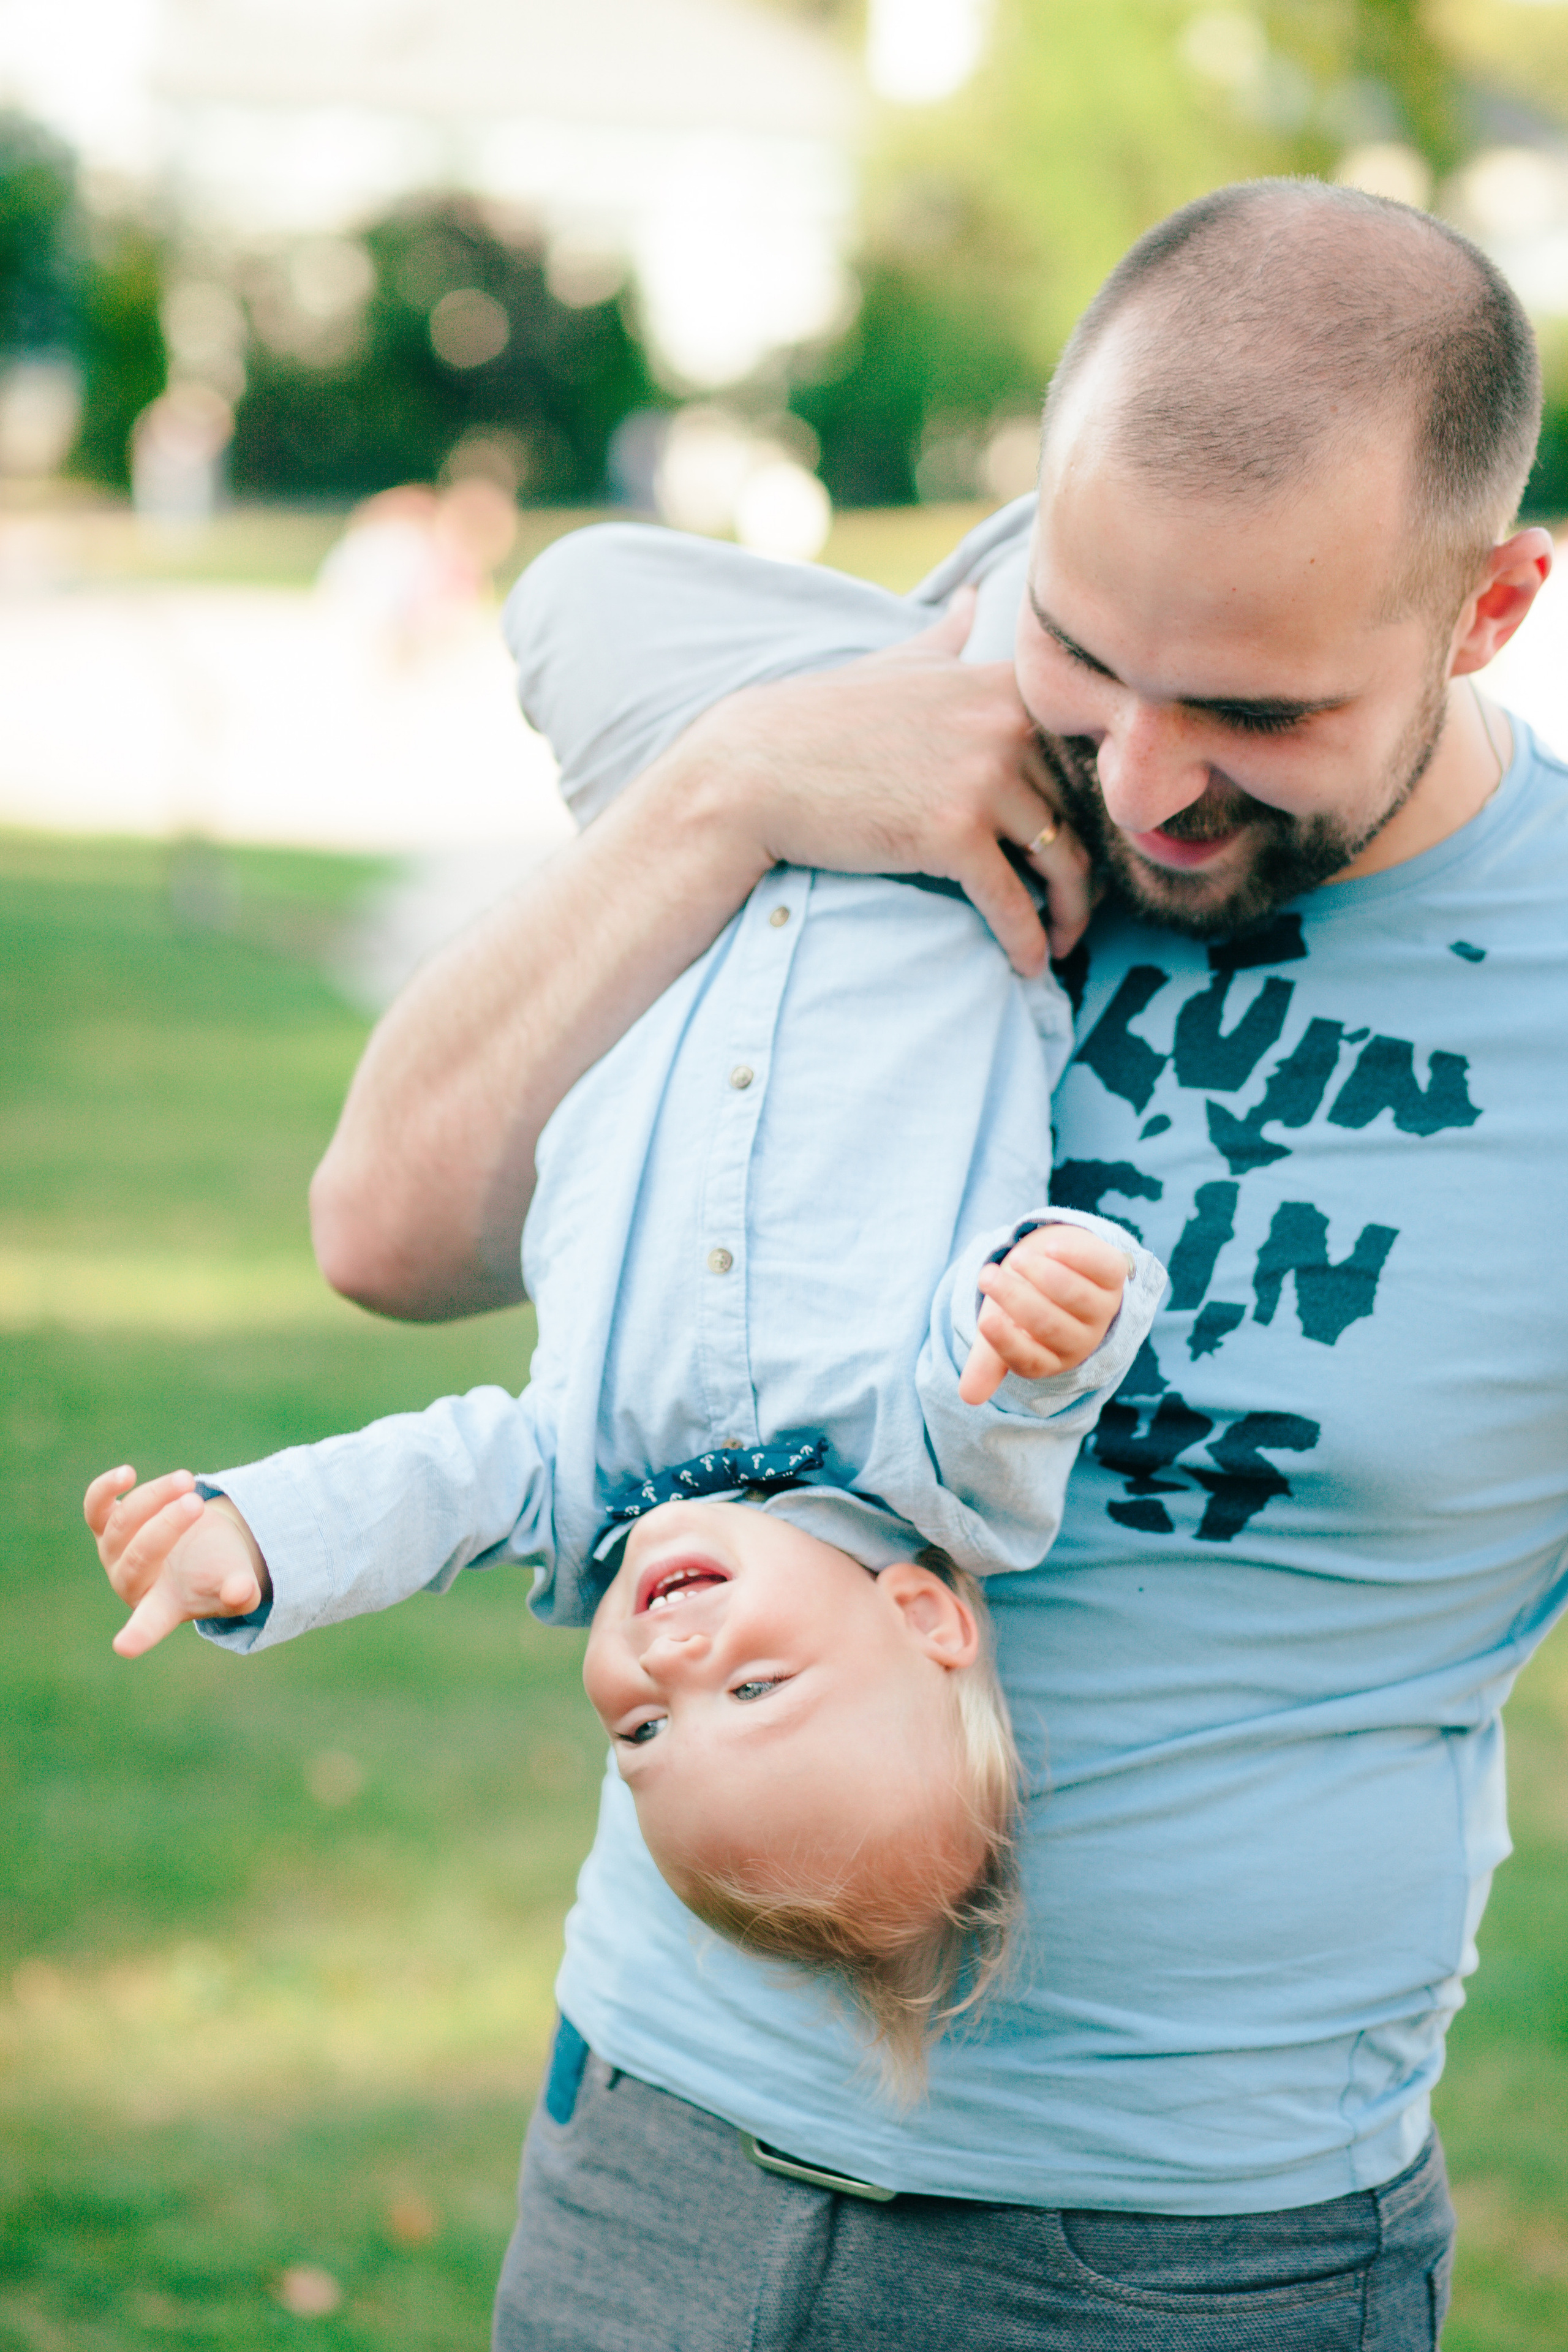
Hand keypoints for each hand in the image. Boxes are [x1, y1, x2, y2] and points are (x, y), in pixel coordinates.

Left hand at [85, 1467, 270, 1657]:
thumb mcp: (238, 1586)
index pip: (147, 1625)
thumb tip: (242, 1590)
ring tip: (187, 1481)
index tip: (125, 1646)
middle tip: (197, 1504)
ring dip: (154, 1497)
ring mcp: (113, 1554)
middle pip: (139, 1556)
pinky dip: (106, 1489)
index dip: (138, 1634)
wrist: (202, 1549)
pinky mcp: (107, 1525)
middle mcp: (130, 1583)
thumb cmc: (220, 1574)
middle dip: (167, 1526)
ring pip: (123, 1523)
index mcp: (161, 1607)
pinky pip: (96, 1506)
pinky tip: (127, 1473)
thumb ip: (240, 1592)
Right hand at [672, 588, 1091, 974]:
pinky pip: (1013, 902)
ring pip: (1060, 862)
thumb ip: (946, 639)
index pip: (1088, 756)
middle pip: (1083, 813)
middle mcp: (1007, 726)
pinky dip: (1027, 943)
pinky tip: (1028, 966)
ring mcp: (983, 779)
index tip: (1093, 845)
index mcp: (1006, 686)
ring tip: (1060, 945)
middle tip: (1079, 909)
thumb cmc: (820, 721)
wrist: (754, 769)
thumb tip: (971, 598)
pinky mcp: (954, 834)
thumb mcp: (896, 664)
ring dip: (1069, 916)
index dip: (1101, 809)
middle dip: (1087, 870)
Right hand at [959, 1225, 1132, 1405]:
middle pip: (1049, 1325)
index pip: (1030, 1361)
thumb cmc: (1025, 1300)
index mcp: (1052, 1359)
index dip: (1008, 1343)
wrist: (1059, 1263)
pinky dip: (1075, 1256)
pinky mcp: (1115, 1274)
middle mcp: (1082, 1339)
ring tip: (1015, 1258)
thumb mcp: (1002, 1328)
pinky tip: (1050, 1246)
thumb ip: (987, 1359)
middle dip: (1014, 1299)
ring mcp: (1103, 1307)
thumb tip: (968, 1397)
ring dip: (1042, 1274)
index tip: (985, 1321)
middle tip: (986, 1276)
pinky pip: (1102, 1268)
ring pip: (1075, 1296)